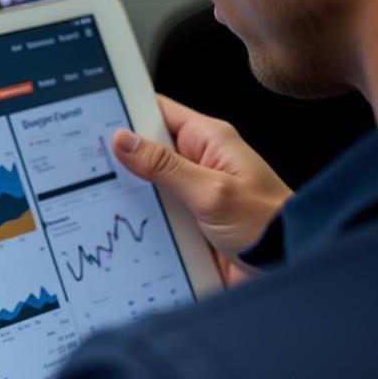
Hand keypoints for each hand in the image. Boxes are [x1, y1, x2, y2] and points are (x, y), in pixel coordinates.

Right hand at [111, 95, 292, 284]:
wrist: (288, 267)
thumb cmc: (269, 225)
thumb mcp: (210, 192)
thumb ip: (165, 166)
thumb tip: (125, 140)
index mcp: (210, 141)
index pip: (159, 111)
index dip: (127, 110)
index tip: (94, 117)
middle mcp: (200, 164)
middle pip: (147, 152)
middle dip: (120, 160)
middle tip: (88, 165)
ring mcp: (193, 195)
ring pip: (147, 188)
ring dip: (131, 197)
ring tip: (105, 200)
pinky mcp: (190, 224)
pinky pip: (156, 216)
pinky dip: (142, 223)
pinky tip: (126, 229)